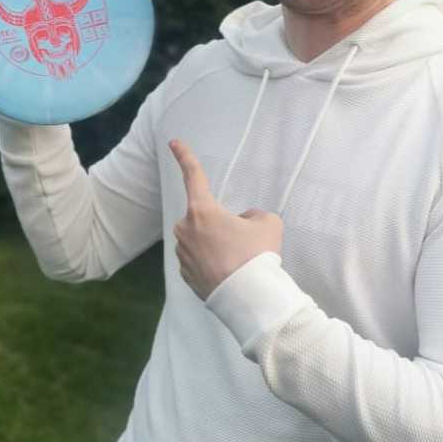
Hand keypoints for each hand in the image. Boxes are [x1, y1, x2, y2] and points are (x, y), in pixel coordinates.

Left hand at [169, 139, 283, 300]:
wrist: (249, 299)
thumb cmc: (257, 256)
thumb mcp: (268, 224)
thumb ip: (253, 215)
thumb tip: (242, 222)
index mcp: (202, 211)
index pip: (193, 176)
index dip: (185, 157)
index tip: (173, 142)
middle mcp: (186, 230)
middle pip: (204, 217)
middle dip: (220, 223)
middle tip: (242, 241)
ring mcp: (183, 253)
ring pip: (201, 240)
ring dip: (216, 244)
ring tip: (238, 261)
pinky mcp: (185, 275)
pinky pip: (199, 260)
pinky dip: (212, 263)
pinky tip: (229, 274)